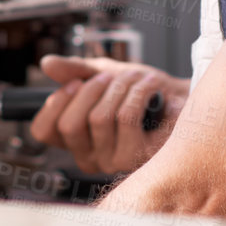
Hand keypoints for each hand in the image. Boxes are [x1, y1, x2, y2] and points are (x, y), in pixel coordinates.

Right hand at [26, 55, 186, 175]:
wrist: (183, 97)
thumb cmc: (142, 91)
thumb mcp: (104, 74)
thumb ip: (75, 71)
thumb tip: (46, 64)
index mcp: (76, 142)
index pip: (43, 131)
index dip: (55, 102)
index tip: (75, 82)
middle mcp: (91, 158)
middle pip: (70, 124)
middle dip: (90, 89)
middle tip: (110, 77)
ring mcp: (114, 161)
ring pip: (100, 117)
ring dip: (120, 87)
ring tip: (135, 78)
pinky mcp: (139, 157)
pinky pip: (127, 118)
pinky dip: (139, 91)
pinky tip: (150, 85)